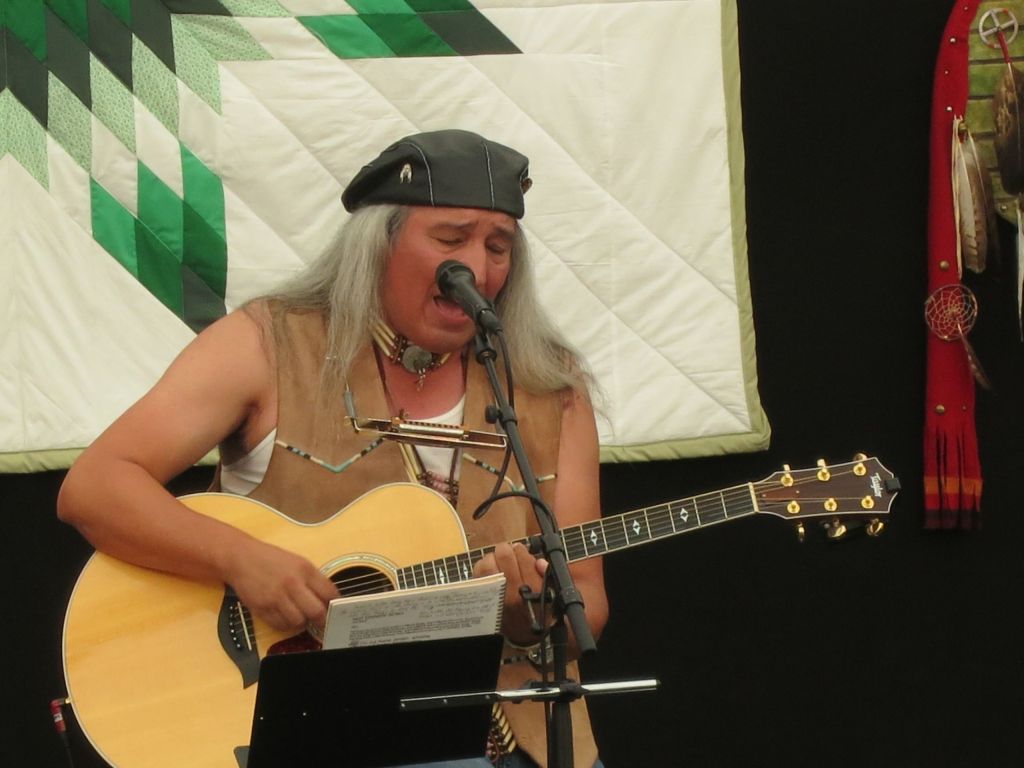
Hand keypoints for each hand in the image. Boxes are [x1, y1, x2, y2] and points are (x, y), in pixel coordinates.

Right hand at [224, 538, 339, 631]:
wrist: (241, 558)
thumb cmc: (270, 559)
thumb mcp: (297, 562)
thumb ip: (313, 579)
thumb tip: (329, 598)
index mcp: (305, 569)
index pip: (329, 593)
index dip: (335, 604)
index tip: (335, 609)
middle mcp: (292, 584)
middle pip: (316, 611)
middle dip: (322, 619)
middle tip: (323, 622)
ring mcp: (276, 597)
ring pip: (299, 622)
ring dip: (302, 622)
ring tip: (300, 615)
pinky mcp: (262, 608)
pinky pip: (281, 625)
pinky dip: (286, 624)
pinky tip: (285, 616)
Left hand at [474, 542, 548, 644]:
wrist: (521, 634)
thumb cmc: (536, 610)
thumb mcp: (549, 594)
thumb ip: (546, 575)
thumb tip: (540, 561)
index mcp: (533, 588)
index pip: (523, 556)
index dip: (521, 550)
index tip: (520, 552)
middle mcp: (514, 590)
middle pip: (504, 554)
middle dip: (506, 550)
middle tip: (508, 554)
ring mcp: (497, 594)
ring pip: (488, 561)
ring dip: (493, 558)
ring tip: (498, 563)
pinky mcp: (484, 597)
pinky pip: (478, 573)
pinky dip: (482, 567)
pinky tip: (489, 571)